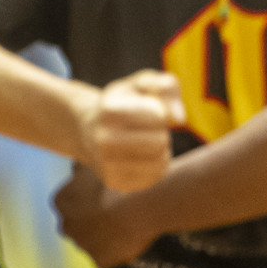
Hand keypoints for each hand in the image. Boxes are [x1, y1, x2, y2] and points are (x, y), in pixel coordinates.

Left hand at [55, 165, 155, 267]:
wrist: (135, 211)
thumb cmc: (114, 183)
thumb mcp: (94, 165)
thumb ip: (81, 167)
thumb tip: (76, 167)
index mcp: (61, 201)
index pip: (67, 201)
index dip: (84, 198)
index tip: (100, 195)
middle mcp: (66, 226)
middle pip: (75, 224)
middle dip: (88, 220)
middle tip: (110, 210)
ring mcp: (83, 246)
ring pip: (91, 241)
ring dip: (103, 235)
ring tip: (124, 223)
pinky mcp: (99, 261)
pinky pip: (106, 256)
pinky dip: (115, 250)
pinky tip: (128, 238)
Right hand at [80, 70, 184, 192]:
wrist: (87, 129)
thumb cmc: (123, 103)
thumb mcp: (142, 84)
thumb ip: (167, 87)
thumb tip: (180, 119)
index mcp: (109, 111)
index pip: (158, 116)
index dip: (159, 112)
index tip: (146, 110)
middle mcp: (104, 140)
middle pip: (160, 141)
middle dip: (161, 132)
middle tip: (147, 129)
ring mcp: (107, 165)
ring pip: (160, 162)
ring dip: (161, 150)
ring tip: (146, 142)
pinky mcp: (116, 183)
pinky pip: (155, 176)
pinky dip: (156, 165)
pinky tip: (142, 157)